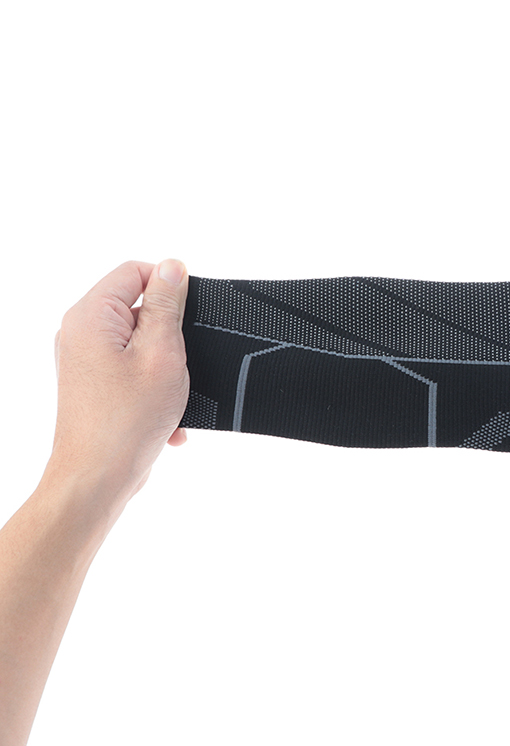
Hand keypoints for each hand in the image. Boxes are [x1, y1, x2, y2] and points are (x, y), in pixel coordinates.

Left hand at [51, 260, 190, 501]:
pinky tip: (167, 416)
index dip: (170, 286)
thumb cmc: (126, 422)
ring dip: (167, 367)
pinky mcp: (96, 385)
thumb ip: (167, 305)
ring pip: (142, 344)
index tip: (191, 313)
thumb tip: (172, 266)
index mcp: (91, 316)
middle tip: (181, 362)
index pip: (135, 272)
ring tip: (173, 395)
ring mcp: (87, 360)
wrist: (98, 478)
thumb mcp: (161, 353)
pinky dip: (156, 389)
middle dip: (171, 336)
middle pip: (139, 308)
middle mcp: (82, 333)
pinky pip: (135, 371)